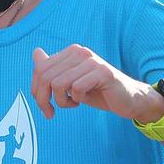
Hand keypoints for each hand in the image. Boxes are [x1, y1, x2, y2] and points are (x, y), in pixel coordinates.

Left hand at [30, 45, 153, 121]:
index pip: (40, 68)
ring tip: (72, 103)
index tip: (44, 106)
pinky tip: (83, 101)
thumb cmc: (98, 91)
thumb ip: (54, 69)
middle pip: (46, 76)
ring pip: (59, 83)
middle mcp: (80, 52)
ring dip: (62, 101)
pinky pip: (77, 88)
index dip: (36, 90)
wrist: (128, 99)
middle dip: (44, 99)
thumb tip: (36, 53)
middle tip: (51, 112)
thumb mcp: (71, 82)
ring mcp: (92, 61)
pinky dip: (77, 99)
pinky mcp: (103, 73)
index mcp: (71, 52)